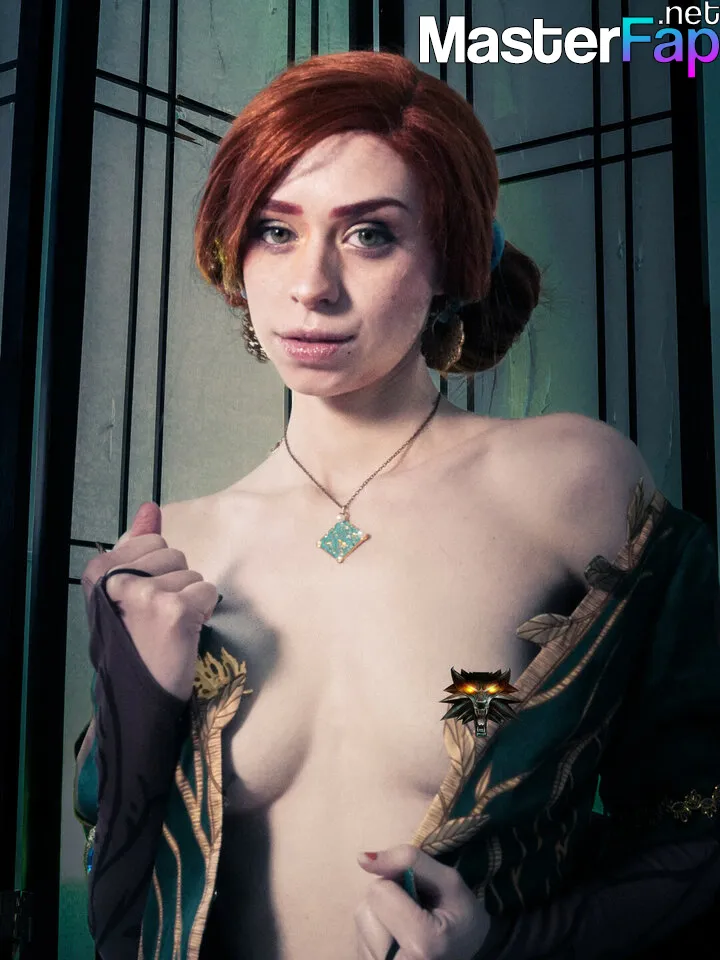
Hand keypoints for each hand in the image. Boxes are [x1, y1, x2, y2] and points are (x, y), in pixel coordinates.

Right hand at [81, 502, 217, 699]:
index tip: (143, 599)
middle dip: (175, 583)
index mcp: (100, 572)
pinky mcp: (175, 611)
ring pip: (193, 574)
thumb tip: (150, 508)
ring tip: (169, 626)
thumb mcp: (124, 590)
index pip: (153, 541)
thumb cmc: (132, 641)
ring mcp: (147, 594)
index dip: (158, 570)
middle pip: (175, 555)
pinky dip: (204, 611)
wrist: (135, 695)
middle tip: (157, 617)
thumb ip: (137, 546)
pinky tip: (185, 632)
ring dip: (189, 599)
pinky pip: (207, 591)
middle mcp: (120, 580)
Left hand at [355, 844, 491, 959]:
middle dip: (388, 899)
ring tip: (407, 923)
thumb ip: (408, 860)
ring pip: (362, 920)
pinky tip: (397, 937)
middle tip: (415, 910)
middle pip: (367, 907)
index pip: (379, 891)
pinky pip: (360, 936)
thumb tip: (362, 858)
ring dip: (381, 913)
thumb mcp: (448, 881)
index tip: (420, 895)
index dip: (398, 882)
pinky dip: (377, 929)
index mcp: (421, 944)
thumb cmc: (462, 918)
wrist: (469, 955)